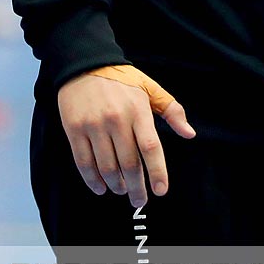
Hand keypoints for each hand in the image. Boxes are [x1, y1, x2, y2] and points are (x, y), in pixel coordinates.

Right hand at [57, 66, 196, 207]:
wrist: (84, 63)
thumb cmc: (121, 78)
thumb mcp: (150, 87)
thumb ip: (172, 110)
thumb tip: (189, 133)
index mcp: (138, 111)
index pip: (150, 148)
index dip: (157, 172)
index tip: (161, 190)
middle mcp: (116, 120)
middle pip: (129, 164)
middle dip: (137, 188)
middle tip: (140, 200)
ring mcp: (94, 126)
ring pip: (107, 167)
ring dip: (116, 185)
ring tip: (122, 190)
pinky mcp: (74, 130)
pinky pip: (84, 163)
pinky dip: (93, 181)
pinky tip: (101, 187)